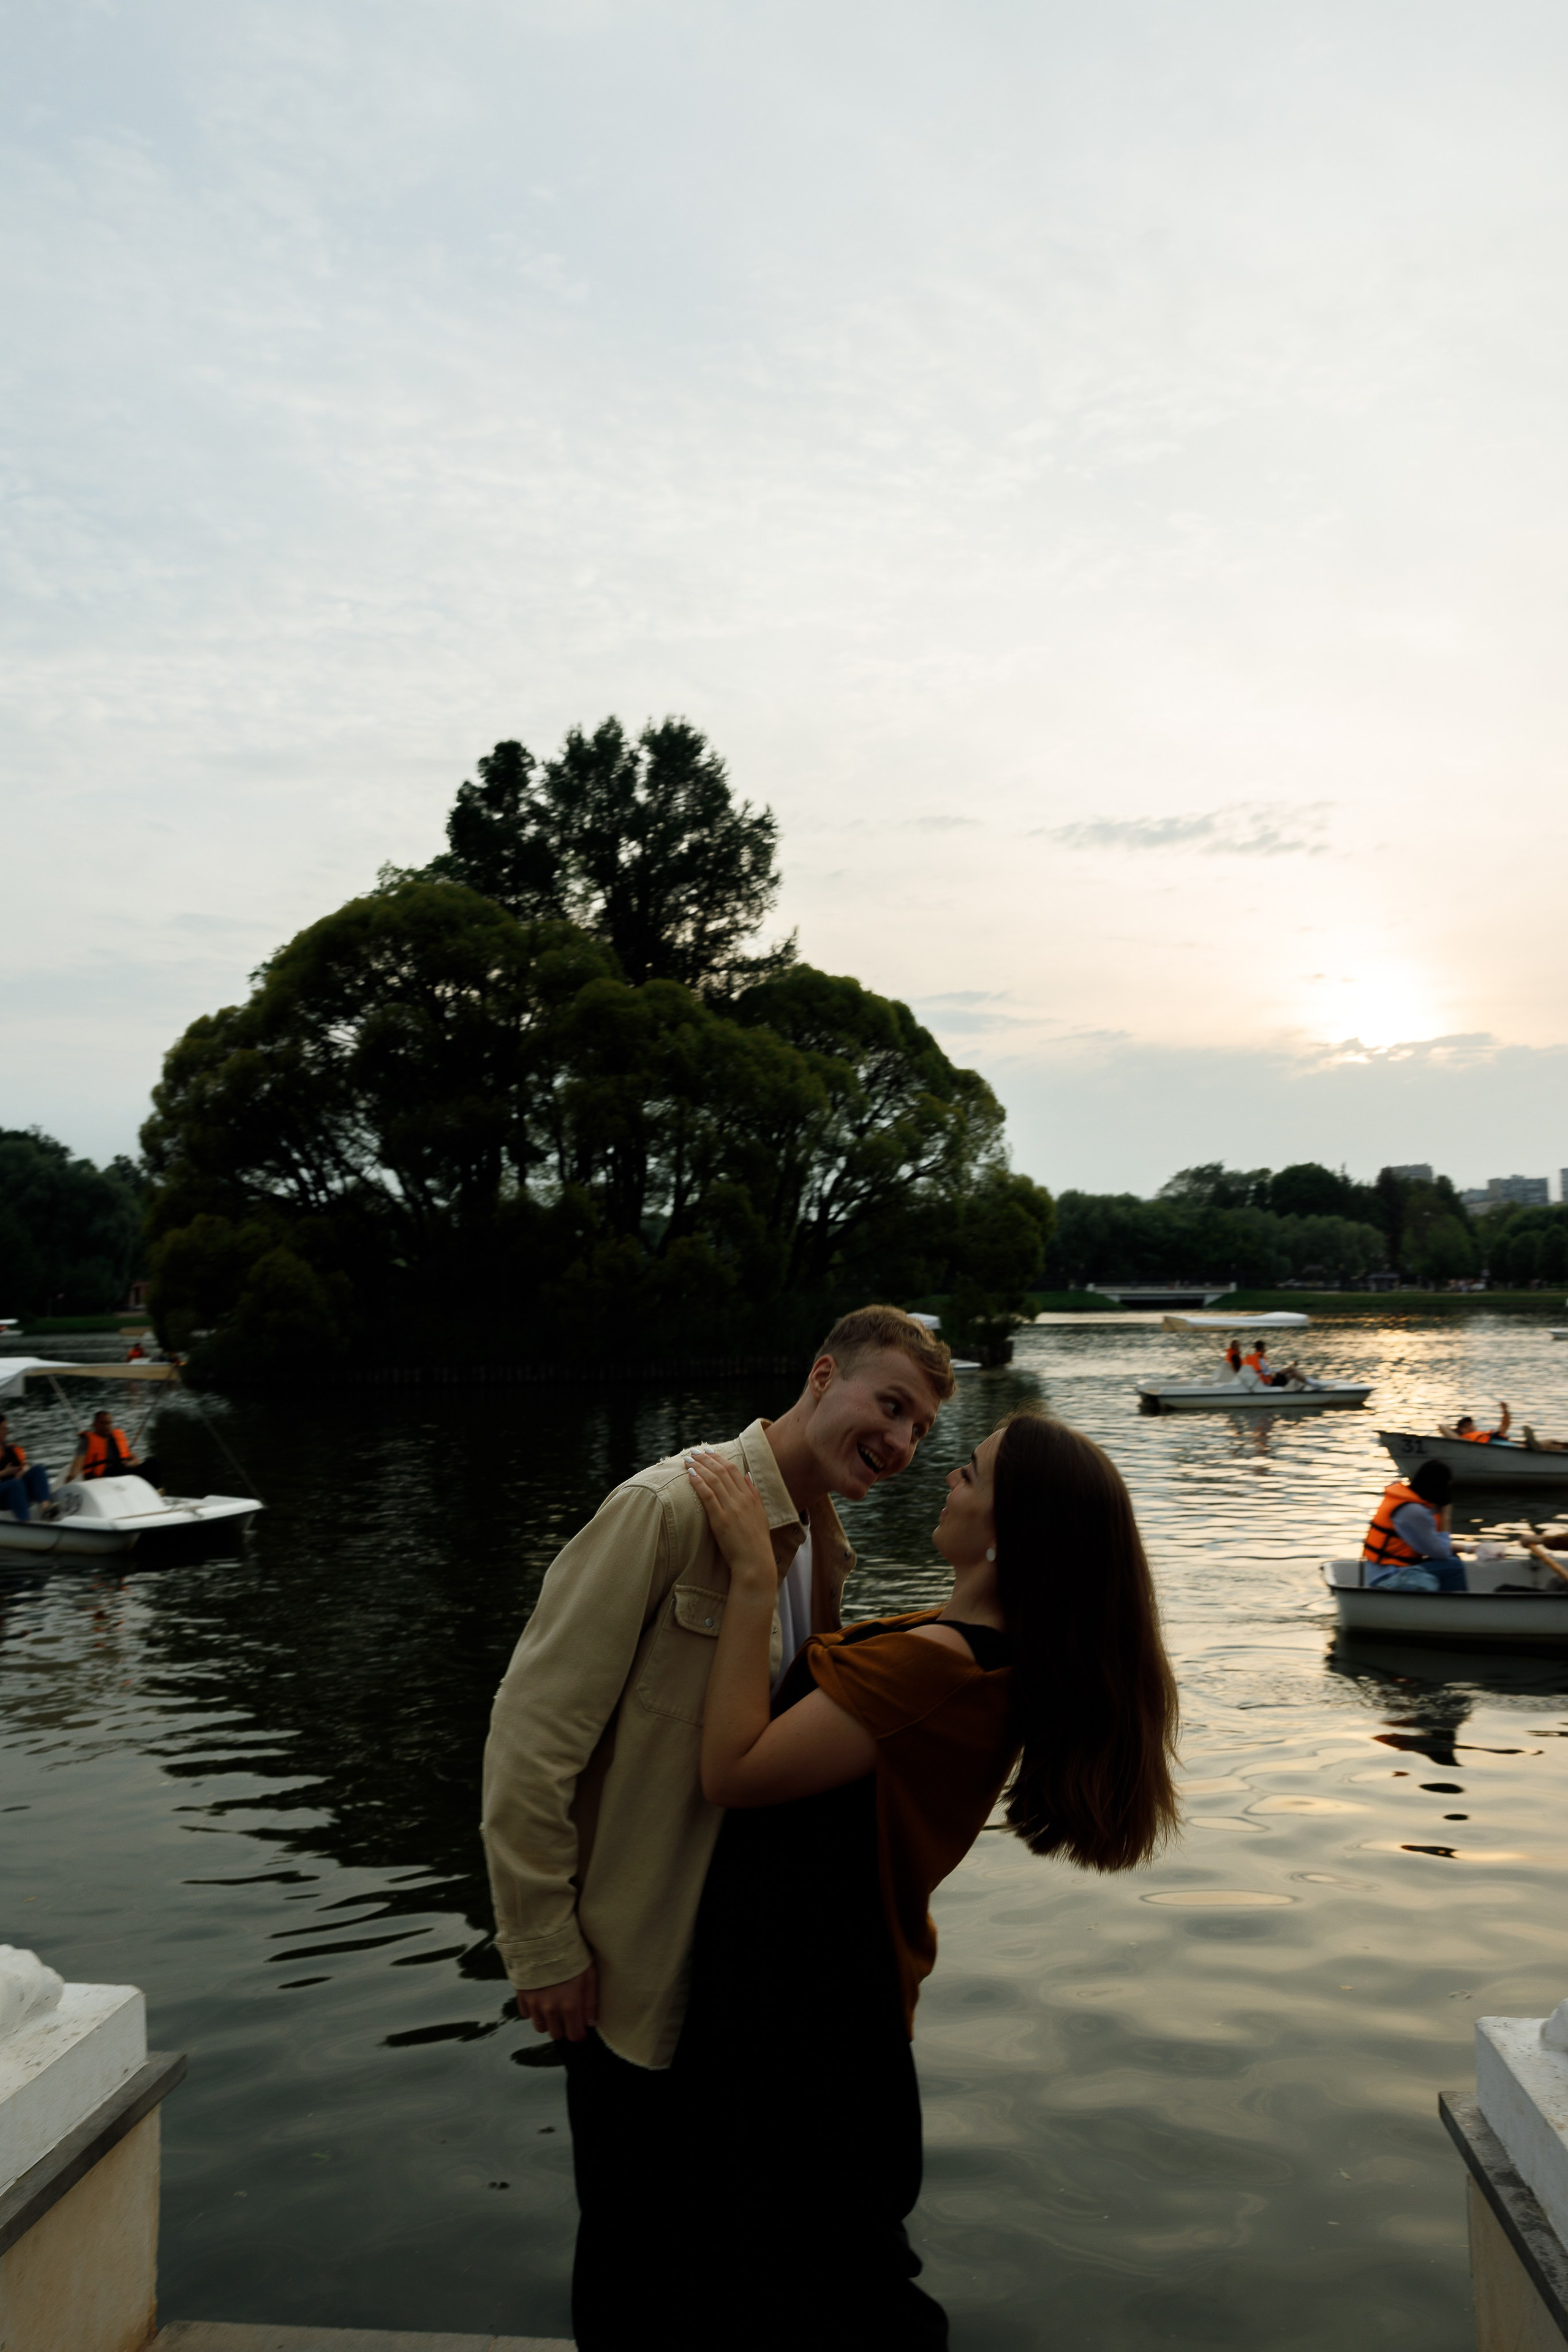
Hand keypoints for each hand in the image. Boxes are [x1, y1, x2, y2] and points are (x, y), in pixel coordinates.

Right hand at [517, 1963, 597, 2041]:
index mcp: (569, 2005)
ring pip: (540, 2026)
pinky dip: (534, 2011)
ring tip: (554, 2006)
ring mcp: (534, 2003)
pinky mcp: (522, 1995)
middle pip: (556, 2034)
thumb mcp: (588, 1975)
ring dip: (548, 2021)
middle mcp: (550, 2008)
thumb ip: (590, 2002)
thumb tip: (591, 2023)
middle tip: (568, 2015)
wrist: (544, 1937)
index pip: (574, 2035)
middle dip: (564, 2028)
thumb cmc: (571, 1955)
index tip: (581, 2028)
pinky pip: (527, 2014)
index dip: (579, 2033)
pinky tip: (541, 1997)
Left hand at [685, 1448, 777, 1590]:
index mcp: (751, 1497)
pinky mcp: (720, 1519)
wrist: (754, 1561)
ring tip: (687, 1460)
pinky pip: (708, 1496)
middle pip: (721, 1471)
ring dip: (699, 1467)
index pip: (733, 1470)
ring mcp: (731, 1508)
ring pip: (713, 1480)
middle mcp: (742, 1499)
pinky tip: (690, 1476)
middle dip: (706, 1459)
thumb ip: (753, 1493)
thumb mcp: (760, 1513)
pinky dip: (699, 1483)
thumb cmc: (756, 1541)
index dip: (719, 1458)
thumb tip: (747, 1475)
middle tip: (693, 1451)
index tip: (708, 1451)